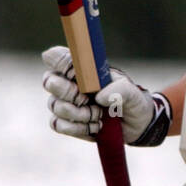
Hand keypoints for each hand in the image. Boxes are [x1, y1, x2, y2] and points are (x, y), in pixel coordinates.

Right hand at [41, 46, 171, 144]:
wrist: (136, 126)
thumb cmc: (131, 101)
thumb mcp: (131, 92)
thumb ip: (120, 89)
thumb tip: (99, 97)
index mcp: (81, 69)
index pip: (57, 56)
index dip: (59, 63)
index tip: (74, 74)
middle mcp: (69, 83)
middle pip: (49, 81)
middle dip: (67, 92)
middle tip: (86, 99)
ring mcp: (65, 103)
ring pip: (54, 105)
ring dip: (78, 113)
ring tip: (98, 116)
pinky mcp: (67, 123)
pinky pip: (57, 124)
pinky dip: (76, 128)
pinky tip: (94, 127)